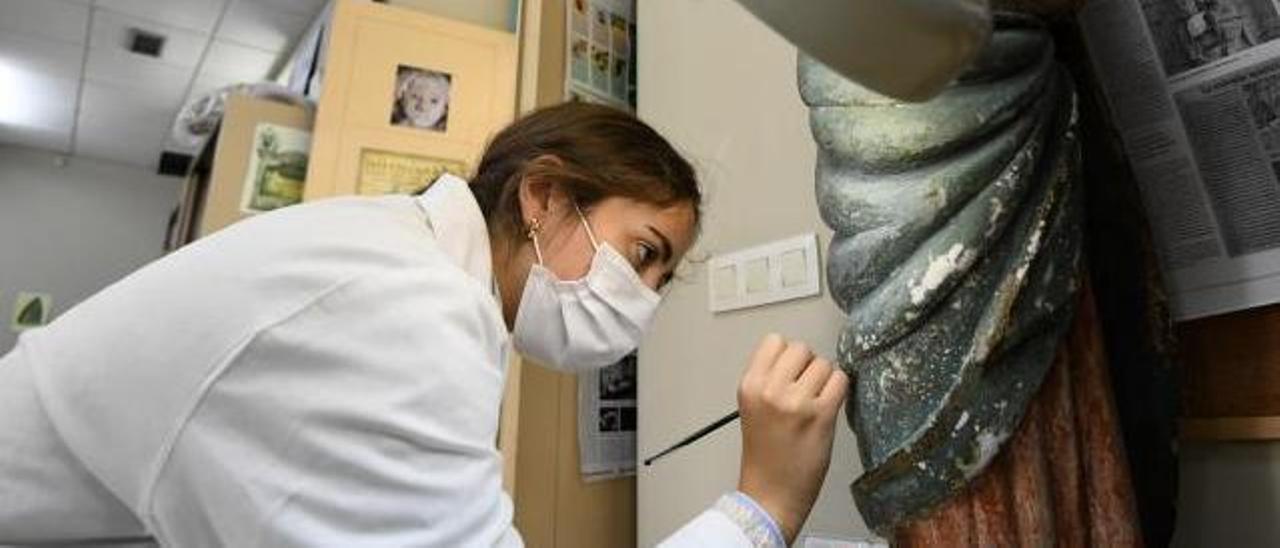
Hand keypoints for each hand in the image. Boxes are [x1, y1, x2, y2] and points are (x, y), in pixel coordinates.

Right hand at [736, 334, 848, 543]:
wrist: (770, 494)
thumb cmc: (765, 456)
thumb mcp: (753, 408)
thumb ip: (769, 379)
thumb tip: (798, 357)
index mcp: (749, 386)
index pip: (774, 341)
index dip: (787, 356)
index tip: (790, 373)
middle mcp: (770, 390)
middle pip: (801, 348)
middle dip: (808, 365)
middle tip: (806, 390)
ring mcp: (797, 402)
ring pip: (824, 363)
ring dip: (826, 380)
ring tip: (816, 402)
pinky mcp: (821, 415)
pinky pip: (840, 381)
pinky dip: (839, 391)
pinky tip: (829, 408)